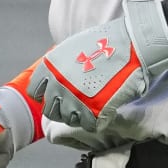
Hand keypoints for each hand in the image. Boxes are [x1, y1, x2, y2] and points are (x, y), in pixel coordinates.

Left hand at [28, 0, 167, 132]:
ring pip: (68, 120)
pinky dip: (95, 122)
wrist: (131, 44)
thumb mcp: (72, 47)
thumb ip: (61, 65)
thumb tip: (61, 78)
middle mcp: (57, 85)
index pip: (35, 91)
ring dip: (79, 117)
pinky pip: (88, 126)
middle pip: (50, 110)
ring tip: (91, 109)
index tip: (59, 94)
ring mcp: (74, 100)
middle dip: (62, 109)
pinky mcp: (92, 111)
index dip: (47, 94)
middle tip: (77, 104)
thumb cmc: (107, 42)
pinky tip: (103, 112)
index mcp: (50, 68)